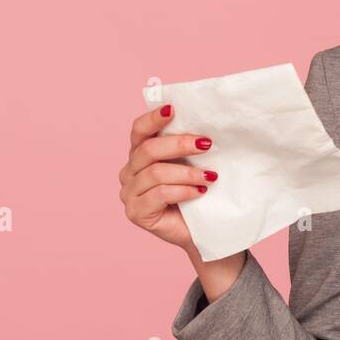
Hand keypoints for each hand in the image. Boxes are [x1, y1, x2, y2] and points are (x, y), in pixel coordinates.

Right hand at [120, 103, 217, 250]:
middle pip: (148, 150)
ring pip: (155, 173)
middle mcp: (129, 171)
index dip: (153, 118)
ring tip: (210, 176)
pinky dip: (182, 191)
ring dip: (186, 172)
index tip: (173, 109)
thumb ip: (189, 147)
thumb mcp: (193, 164)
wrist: (202, 230)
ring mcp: (129, 193)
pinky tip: (199, 192)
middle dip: (179, 144)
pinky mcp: (136, 213)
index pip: (139, 130)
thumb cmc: (198, 194)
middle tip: (206, 144)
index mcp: (140, 154)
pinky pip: (159, 195)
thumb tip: (205, 126)